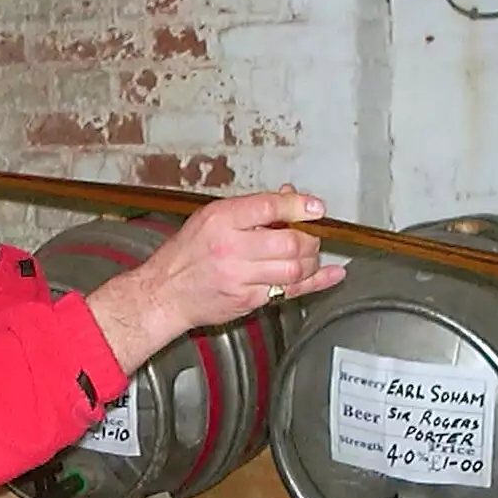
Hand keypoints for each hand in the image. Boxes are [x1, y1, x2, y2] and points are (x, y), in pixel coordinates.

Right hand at [86, 185, 346, 373]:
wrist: (164, 294)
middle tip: (311, 236)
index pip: (269, 207)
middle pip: (289, 241)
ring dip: (311, 260)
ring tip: (310, 255)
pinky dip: (316, 282)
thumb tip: (289, 197)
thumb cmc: (186, 254)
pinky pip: (289, 292)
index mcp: (220, 219)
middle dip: (309, 238)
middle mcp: (231, 247)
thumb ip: (251, 209)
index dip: (299, 205)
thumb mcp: (211, 218)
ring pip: (294, 268)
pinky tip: (332, 274)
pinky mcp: (248, 300)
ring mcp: (240, 276)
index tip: (317, 207)